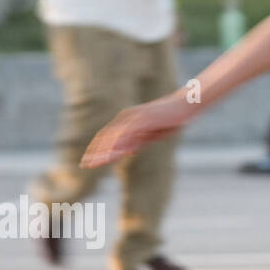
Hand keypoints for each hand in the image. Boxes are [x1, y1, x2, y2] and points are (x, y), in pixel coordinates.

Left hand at [81, 94, 196, 167]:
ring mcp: (134, 117)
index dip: (96, 149)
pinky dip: (118, 144)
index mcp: (126, 120)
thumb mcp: (151, 134)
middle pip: (106, 136)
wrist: (185, 105)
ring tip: (94, 163)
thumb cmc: (170, 120)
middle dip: (94, 152)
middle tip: (84, 165)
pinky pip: (127, 133)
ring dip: (103, 151)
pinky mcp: (143, 119)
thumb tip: (126, 152)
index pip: (107, 136)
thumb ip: (137, 141)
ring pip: (114, 136)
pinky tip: (112, 154)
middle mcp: (126, 117)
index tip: (88, 161)